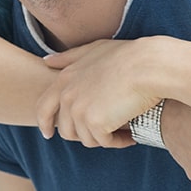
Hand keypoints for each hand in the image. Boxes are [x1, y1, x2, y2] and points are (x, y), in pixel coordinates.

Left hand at [38, 39, 159, 147]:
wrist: (148, 65)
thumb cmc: (128, 55)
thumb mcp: (95, 49)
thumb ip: (70, 57)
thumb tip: (47, 61)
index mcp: (65, 78)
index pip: (43, 107)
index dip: (45, 122)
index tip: (49, 133)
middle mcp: (67, 95)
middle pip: (65, 129)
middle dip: (82, 134)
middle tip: (102, 133)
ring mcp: (79, 110)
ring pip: (86, 138)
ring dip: (104, 137)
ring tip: (123, 127)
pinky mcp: (95, 123)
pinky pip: (105, 142)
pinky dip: (118, 141)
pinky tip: (131, 134)